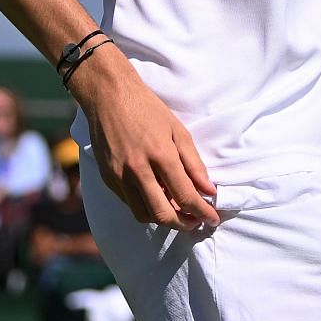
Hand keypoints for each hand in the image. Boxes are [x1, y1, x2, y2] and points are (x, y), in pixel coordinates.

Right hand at [78, 50, 217, 231]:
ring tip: (179, 212)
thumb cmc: (147, 109)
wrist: (109, 96)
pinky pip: (129, 203)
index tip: (213, 219)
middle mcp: (138, 170)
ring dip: (164, 219)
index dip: (202, 212)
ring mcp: (119, 176)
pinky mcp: (108, 178)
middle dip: (184, 224)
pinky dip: (146, 207)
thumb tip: (208, 190)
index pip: (185, 196)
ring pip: (143, 214)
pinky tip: (157, 198)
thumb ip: (194, 163)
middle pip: (163, 214)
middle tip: (196, 222)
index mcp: (160, 155)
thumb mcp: (178, 130)